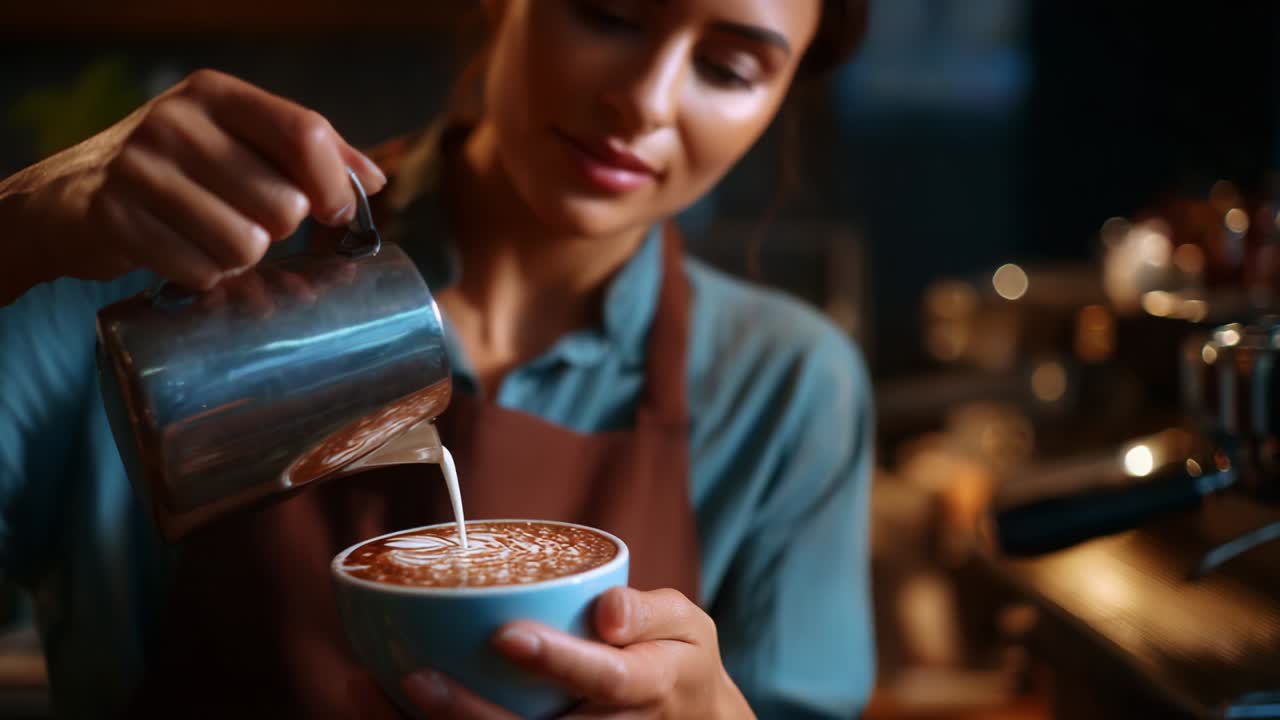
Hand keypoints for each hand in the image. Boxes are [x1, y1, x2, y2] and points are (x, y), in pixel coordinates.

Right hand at [0, 68, 385, 298]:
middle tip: (246, 223)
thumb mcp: (235, 141)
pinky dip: (201, 276)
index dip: (334, 185)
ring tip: (210, 239)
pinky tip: (180, 255)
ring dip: (239, 259)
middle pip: (284, 204)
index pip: (306, 135)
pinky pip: (200, 271)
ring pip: (246, 245)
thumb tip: (374, 179)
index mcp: (217, 95)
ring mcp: (140, 168)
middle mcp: (177, 122)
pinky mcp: (115, 217)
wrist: (68, 196)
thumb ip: (306, 155)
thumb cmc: (176, 172)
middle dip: (278, 230)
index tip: (335, 214)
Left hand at [400, 587, 754, 718]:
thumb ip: (650, 610)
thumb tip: (608, 609)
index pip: (605, 679)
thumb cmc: (676, 662)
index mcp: (647, 687)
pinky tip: (379, 705)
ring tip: (374, 695)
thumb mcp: (686, 626)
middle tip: (417, 680)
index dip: (557, 660)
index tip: (506, 634)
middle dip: (471, 713)